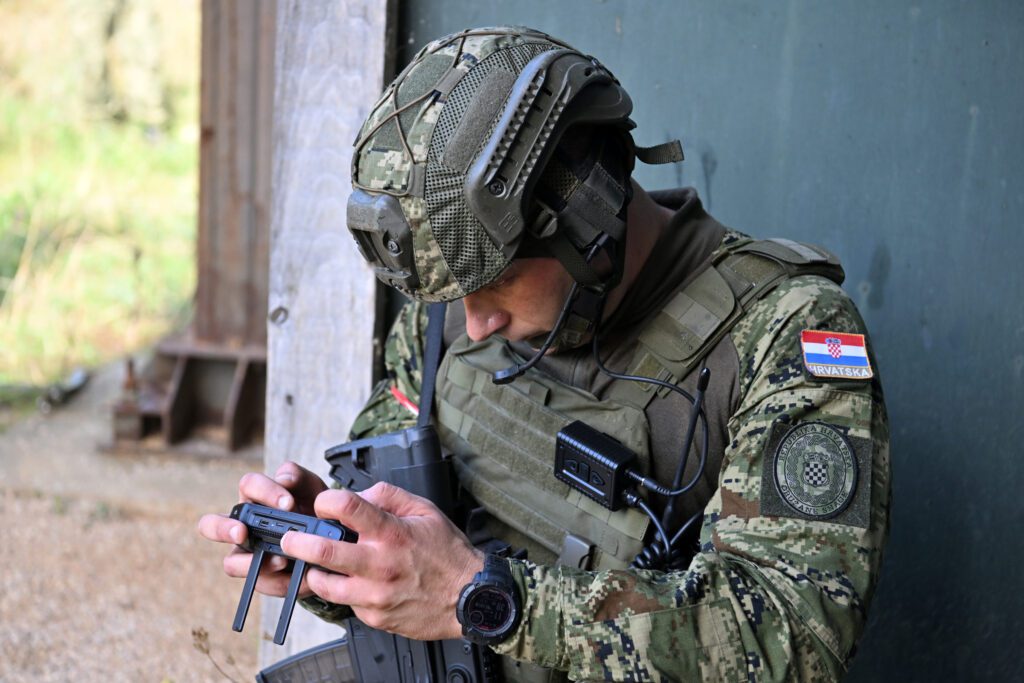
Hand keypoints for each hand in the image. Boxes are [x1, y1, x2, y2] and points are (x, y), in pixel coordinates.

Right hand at [197, 461, 328, 597]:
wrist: (331, 537)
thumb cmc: (313, 507)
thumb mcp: (311, 488)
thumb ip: (298, 477)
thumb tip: (283, 479)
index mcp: (256, 496)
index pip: (248, 485)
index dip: (264, 491)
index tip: (288, 503)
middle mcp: (244, 524)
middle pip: (210, 524)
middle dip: (222, 529)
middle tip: (242, 533)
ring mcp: (248, 553)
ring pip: (231, 563)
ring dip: (249, 564)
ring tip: (280, 561)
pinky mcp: (262, 577)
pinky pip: (261, 583)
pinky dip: (279, 581)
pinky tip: (300, 576)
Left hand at [281, 482, 483, 640]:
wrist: (469, 598)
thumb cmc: (447, 554)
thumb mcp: (425, 511)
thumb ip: (389, 496)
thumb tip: (358, 495)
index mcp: (391, 532)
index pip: (346, 507)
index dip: (326, 500)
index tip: (324, 503)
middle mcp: (380, 564)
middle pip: (322, 550)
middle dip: (297, 541)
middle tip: (291, 538)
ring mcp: (375, 594)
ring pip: (323, 583)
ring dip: (314, 571)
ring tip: (317, 563)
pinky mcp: (373, 616)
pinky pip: (344, 602)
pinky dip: (342, 590)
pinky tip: (352, 582)